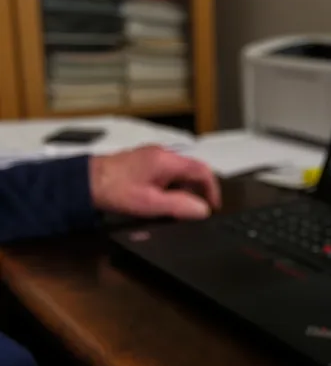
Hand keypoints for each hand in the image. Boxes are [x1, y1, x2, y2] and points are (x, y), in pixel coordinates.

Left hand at [89, 145, 220, 219]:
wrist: (83, 182)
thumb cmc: (114, 190)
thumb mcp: (150, 203)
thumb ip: (179, 205)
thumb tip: (202, 210)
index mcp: (167, 160)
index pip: (203, 170)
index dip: (212, 190)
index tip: (212, 207)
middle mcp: (162, 154)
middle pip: (193, 171)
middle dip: (198, 192)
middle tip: (193, 212)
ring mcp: (152, 157)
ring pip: (180, 173)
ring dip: (184, 191)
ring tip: (175, 209)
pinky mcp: (143, 163)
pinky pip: (167, 174)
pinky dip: (172, 188)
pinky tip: (161, 201)